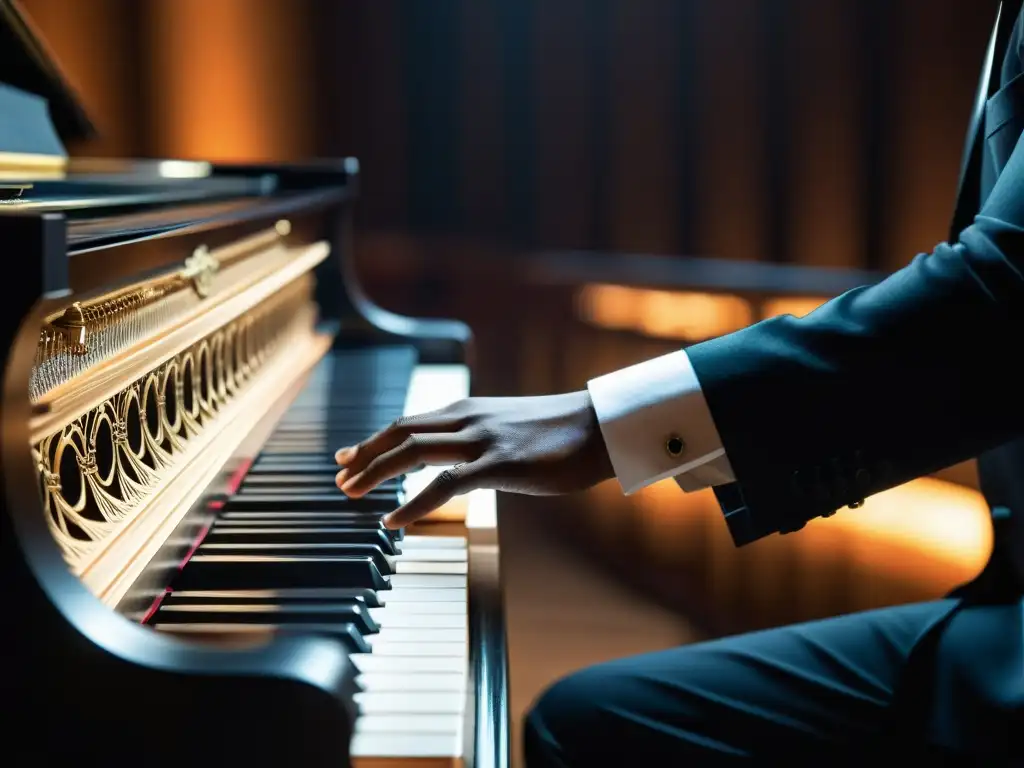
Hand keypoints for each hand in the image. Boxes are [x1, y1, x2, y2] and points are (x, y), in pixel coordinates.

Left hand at [334, 391, 613, 527]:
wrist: (599, 427)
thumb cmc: (559, 434)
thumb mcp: (509, 429)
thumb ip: (480, 439)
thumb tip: (459, 460)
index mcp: (467, 410)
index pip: (407, 421)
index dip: (373, 439)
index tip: (347, 455)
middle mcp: (467, 418)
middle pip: (400, 431)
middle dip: (364, 453)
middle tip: (338, 475)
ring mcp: (482, 439)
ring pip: (413, 450)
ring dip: (376, 471)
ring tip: (352, 493)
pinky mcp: (499, 463)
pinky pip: (445, 484)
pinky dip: (413, 502)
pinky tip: (393, 519)